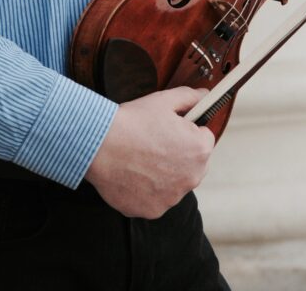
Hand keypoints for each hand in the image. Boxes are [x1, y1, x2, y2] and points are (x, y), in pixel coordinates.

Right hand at [85, 86, 214, 218]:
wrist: (100, 145)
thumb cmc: (133, 122)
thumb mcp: (165, 100)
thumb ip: (191, 97)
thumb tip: (204, 95)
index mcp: (200, 150)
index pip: (205, 139)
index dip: (188, 131)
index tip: (172, 129)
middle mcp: (192, 178)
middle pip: (193, 164)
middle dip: (181, 154)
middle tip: (156, 143)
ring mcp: (172, 197)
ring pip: (174, 182)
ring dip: (165, 174)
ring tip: (142, 158)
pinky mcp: (153, 210)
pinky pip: (157, 198)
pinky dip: (148, 189)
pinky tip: (134, 173)